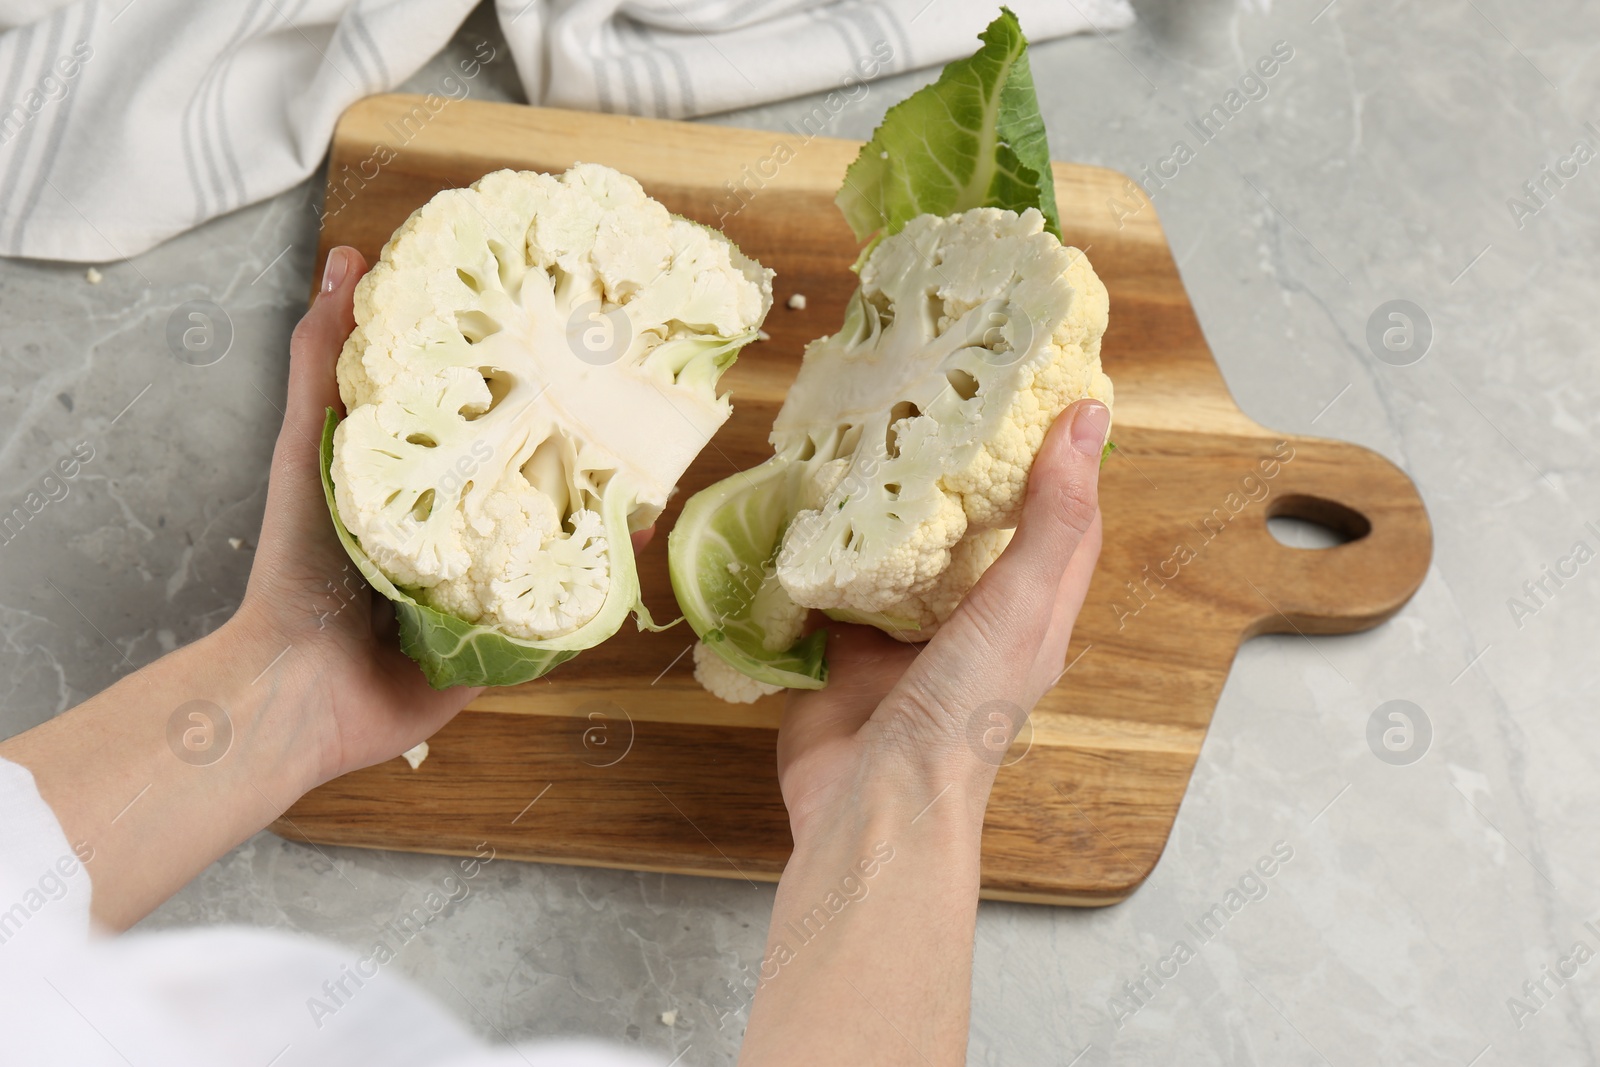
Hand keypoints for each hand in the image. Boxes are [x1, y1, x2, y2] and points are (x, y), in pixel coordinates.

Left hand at [232, 246, 656, 788]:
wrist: (302, 687)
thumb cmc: (298, 565)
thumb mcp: (309, 445)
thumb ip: (322, 362)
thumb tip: (344, 259)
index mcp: (425, 478)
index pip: (492, 416)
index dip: (531, 377)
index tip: (569, 335)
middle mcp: (465, 524)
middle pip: (540, 468)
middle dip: (588, 436)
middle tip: (629, 394)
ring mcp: (494, 579)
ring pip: (568, 528)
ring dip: (611, 496)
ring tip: (650, 457)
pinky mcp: (517, 633)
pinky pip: (575, 596)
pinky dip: (611, 566)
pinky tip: (636, 532)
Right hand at [774, 398, 1108, 843]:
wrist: (870, 803)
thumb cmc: (960, 712)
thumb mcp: (1020, 605)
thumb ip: (1052, 517)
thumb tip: (1090, 418)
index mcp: (1031, 612)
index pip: (1062, 517)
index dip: (1060, 455)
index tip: (1042, 384)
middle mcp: (972, 617)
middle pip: (976, 524)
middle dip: (960, 465)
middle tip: (938, 388)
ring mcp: (905, 632)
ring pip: (903, 547)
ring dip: (889, 499)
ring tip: (871, 425)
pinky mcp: (844, 644)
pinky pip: (839, 580)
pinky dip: (828, 544)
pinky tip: (810, 497)